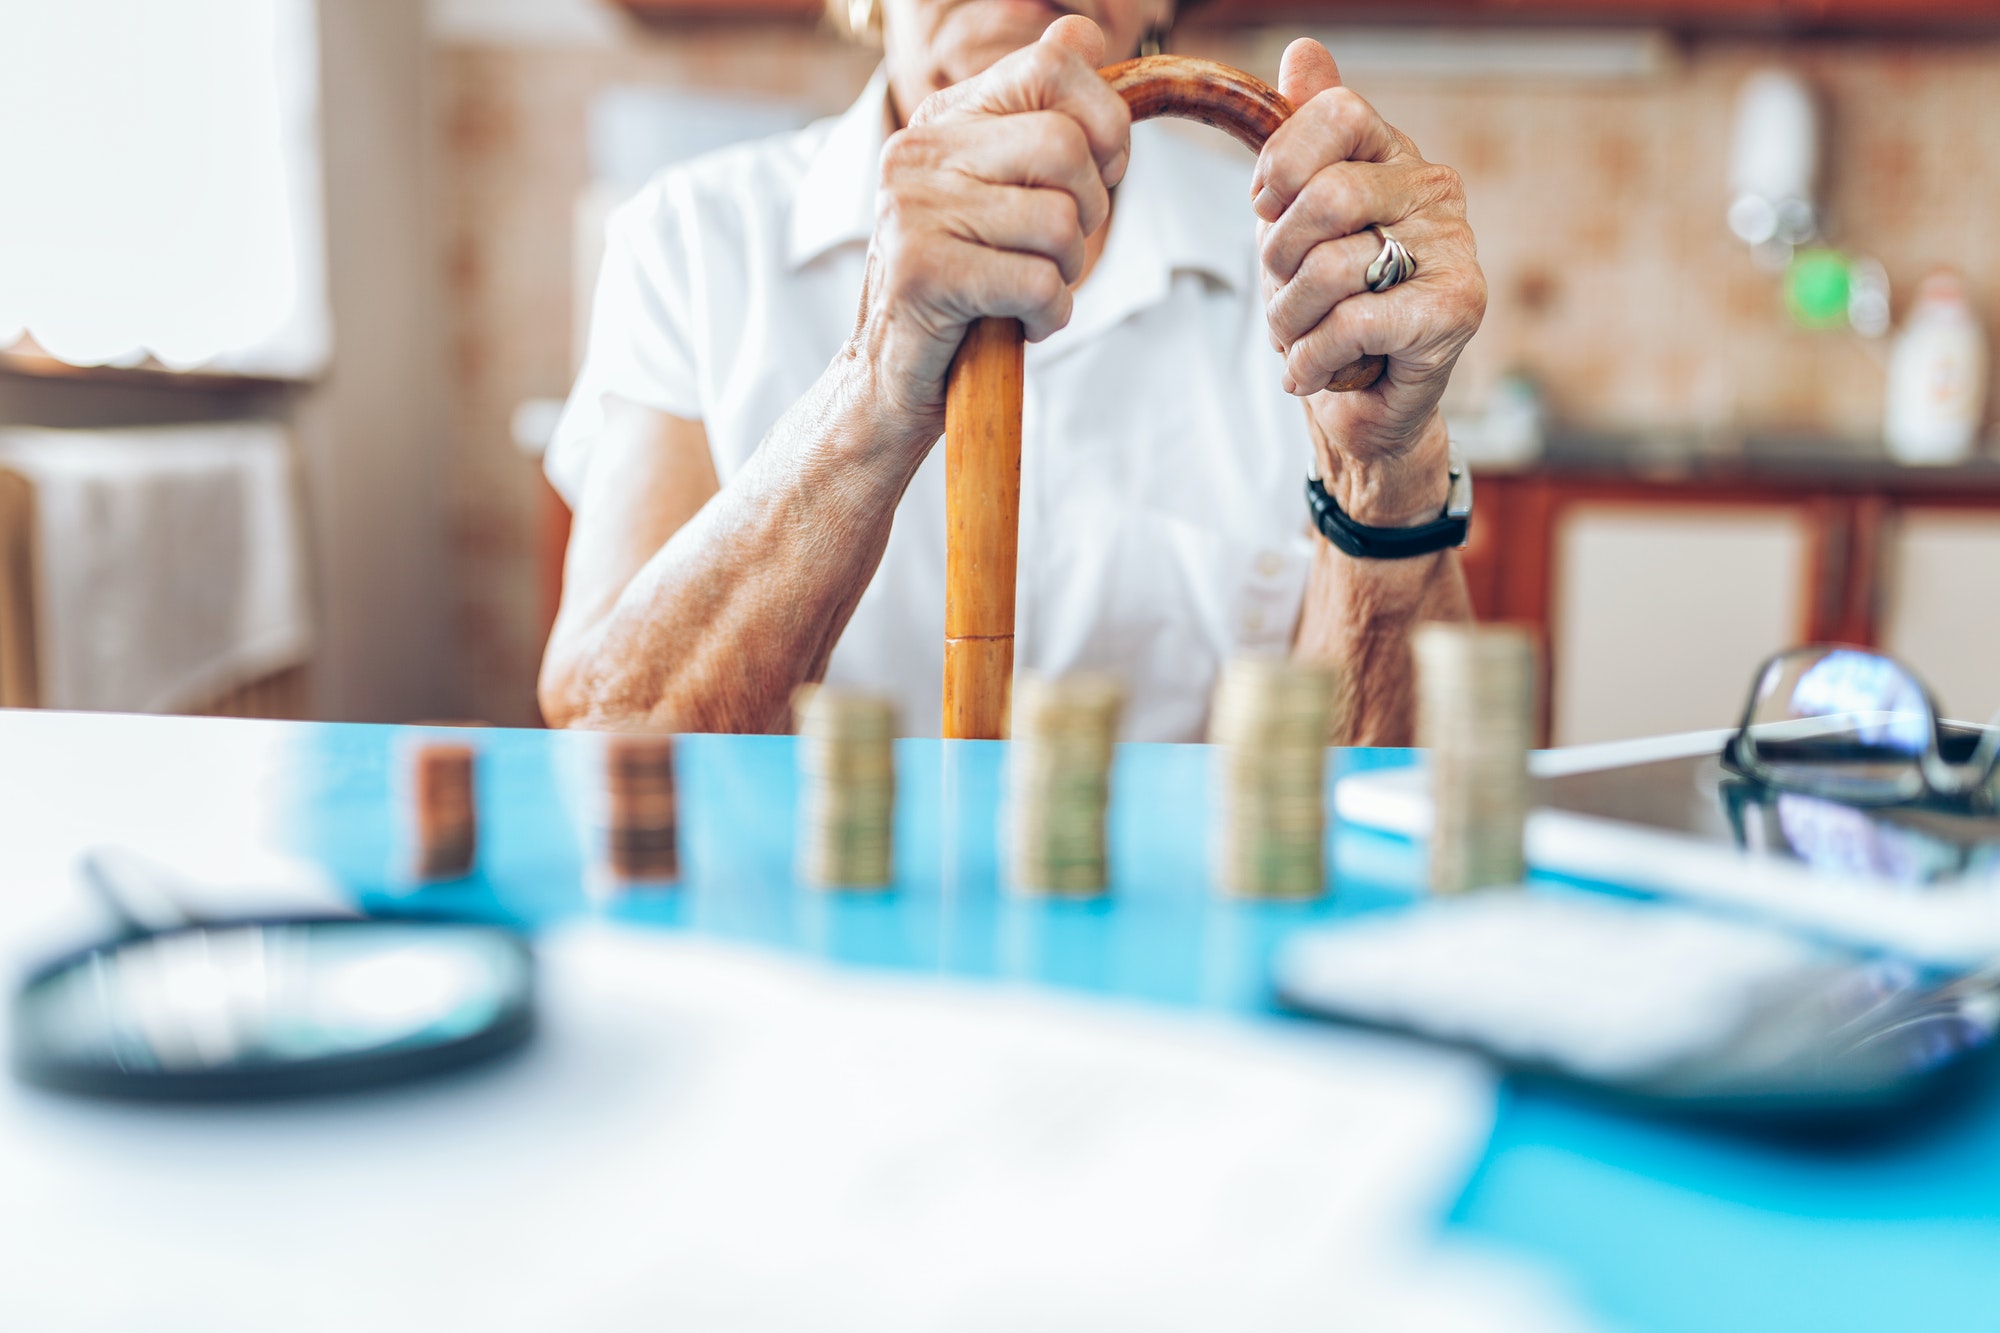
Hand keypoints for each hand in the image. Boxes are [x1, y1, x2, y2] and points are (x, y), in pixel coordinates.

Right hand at [846, 15, 1129, 455]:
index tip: (1102, 174)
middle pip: (1065, 146)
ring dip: (1068, 274)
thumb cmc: (965, 287)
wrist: (891, 379)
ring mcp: (911, 210)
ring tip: (1032, 291)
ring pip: (1058, 222)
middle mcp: (919, 152)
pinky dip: (1051, 316)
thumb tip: (1081, 31)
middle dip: (1091, 210)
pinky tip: (1021, 325)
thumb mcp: (1004, 192)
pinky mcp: (919, 272)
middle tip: (1061, 251)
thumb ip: (1041, 116)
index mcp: (944, 120)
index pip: (1051, 64)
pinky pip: (1037, 283)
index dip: (1105, 121)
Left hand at [1251, 40, 1485, 526]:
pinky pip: (1353, 323)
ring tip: (1301, 339)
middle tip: (1282, 293)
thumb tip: (1303, 50)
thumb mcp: (1297, 217)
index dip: (1282, 163)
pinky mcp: (1456, 311)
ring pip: (1333, 268)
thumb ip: (1300, 137)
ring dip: (1290, 320)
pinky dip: (1312, 359)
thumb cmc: (1332, 304)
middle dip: (1279, 258)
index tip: (1264, 208)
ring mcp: (1455, 250)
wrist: (1367, 403)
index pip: (1339, 113)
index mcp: (1397, 156)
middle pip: (1329, 196)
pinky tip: (1314, 372)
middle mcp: (1436, 191)